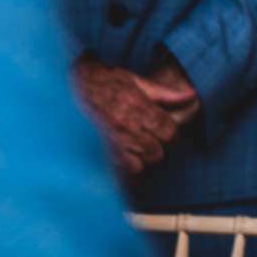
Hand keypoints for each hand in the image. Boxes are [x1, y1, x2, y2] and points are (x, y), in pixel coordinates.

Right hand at [72, 54, 195, 177]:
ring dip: (140, 163)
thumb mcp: (135, 81)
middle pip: (156, 152)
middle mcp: (126, 128)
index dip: (169, 134)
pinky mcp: (96, 155)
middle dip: (155, 148)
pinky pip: (117, 175)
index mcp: (139, 108)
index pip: (168, 131)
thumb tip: (191, 96)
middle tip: (147, 143)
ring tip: (134, 154)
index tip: (163, 133)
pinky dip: (123, 174)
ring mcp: (110, 144)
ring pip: (139, 167)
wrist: (65, 87)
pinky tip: (122, 167)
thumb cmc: (101, 81)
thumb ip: (164, 93)